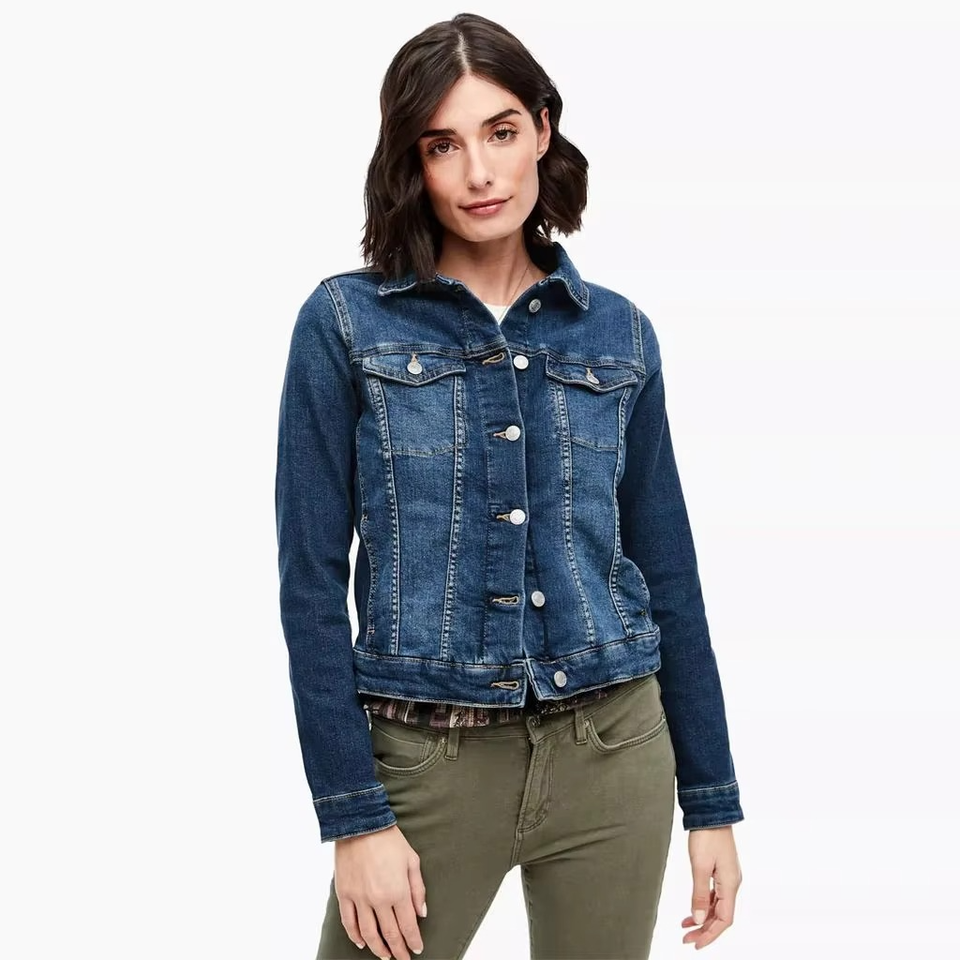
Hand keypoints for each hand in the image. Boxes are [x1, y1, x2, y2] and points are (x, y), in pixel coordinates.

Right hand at [333, 824, 426, 958]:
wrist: (361, 824)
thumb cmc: (389, 840)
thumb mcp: (412, 860)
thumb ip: (418, 889)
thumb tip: (421, 913)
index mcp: (398, 891)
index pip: (407, 926)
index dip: (413, 941)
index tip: (417, 949)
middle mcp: (378, 899)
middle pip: (389, 934)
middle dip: (398, 950)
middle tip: (403, 958)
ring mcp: (359, 898)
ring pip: (368, 934)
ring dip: (378, 949)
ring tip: (385, 955)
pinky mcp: (344, 894)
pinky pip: (349, 923)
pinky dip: (355, 937)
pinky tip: (362, 943)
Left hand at [681, 824, 741, 948]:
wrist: (712, 812)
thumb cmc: (707, 836)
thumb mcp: (700, 866)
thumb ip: (700, 895)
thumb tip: (700, 920)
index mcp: (731, 884)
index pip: (724, 920)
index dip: (710, 935)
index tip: (696, 944)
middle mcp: (733, 883)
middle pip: (722, 916)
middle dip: (705, 930)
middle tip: (687, 939)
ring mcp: (728, 876)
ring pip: (718, 906)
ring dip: (704, 918)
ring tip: (686, 925)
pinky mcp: (722, 870)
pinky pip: (715, 894)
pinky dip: (705, 904)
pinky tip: (695, 908)